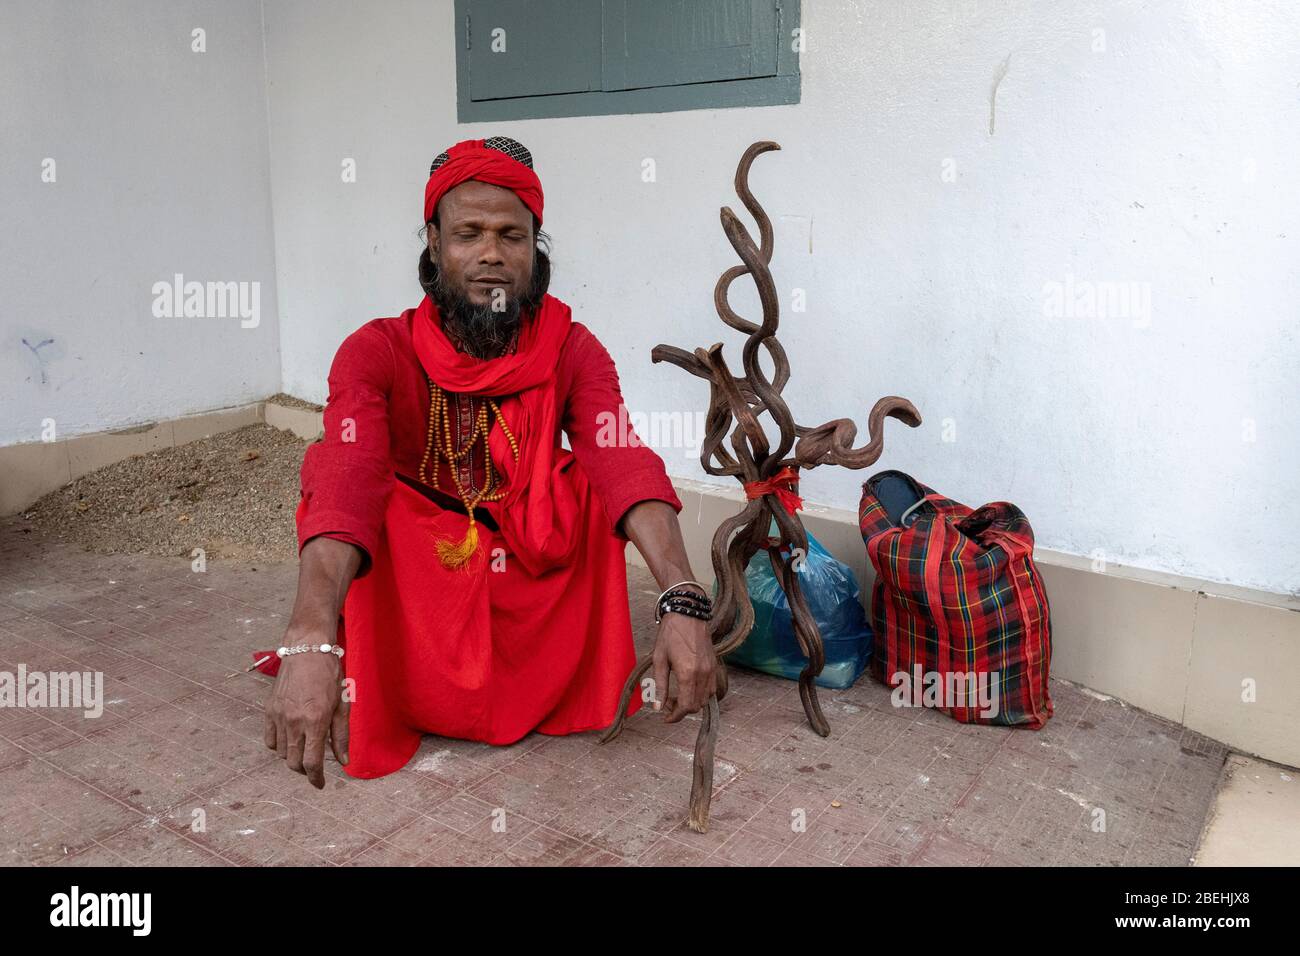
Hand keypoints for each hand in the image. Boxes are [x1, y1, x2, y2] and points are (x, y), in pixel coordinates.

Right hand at [263, 631, 348, 788]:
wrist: (306, 650)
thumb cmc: (330, 675)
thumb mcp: (342, 704)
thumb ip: (341, 735)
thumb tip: (344, 761)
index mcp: (315, 721)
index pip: (312, 763)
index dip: (316, 778)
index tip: (320, 784)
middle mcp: (294, 722)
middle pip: (294, 763)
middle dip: (305, 770)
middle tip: (315, 768)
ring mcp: (279, 716)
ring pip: (281, 753)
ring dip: (293, 757)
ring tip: (304, 751)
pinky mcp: (269, 710)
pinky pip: (270, 739)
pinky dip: (279, 746)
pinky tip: (290, 740)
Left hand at [652, 609, 715, 722]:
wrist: (688, 613)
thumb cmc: (670, 634)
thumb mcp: (659, 659)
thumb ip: (660, 685)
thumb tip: (657, 707)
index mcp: (688, 673)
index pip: (686, 707)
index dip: (675, 717)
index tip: (665, 718)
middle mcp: (703, 674)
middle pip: (696, 706)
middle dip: (682, 710)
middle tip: (667, 703)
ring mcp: (711, 670)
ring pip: (705, 699)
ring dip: (692, 702)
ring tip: (677, 695)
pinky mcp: (714, 665)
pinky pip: (711, 688)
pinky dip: (701, 694)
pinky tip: (688, 687)